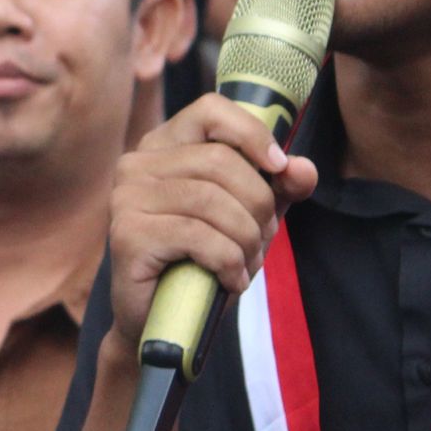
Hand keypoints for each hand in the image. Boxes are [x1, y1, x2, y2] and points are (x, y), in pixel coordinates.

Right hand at [106, 96, 317, 351]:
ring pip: (213, 201)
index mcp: (165, 146)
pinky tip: (231, 280)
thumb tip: (303, 169)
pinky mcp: (128, 235)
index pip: (211, 111)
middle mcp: (138, 164)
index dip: (252, 134)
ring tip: (248, 263)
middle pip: (220, 161)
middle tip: (263, 237)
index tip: (279, 166)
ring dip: (246, 238)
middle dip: (258, 204)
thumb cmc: (205, 259)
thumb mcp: (251, 216)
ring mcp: (127, 198)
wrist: (164, 320)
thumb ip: (279, 188)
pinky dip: (229, 262)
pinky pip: (199, 236)